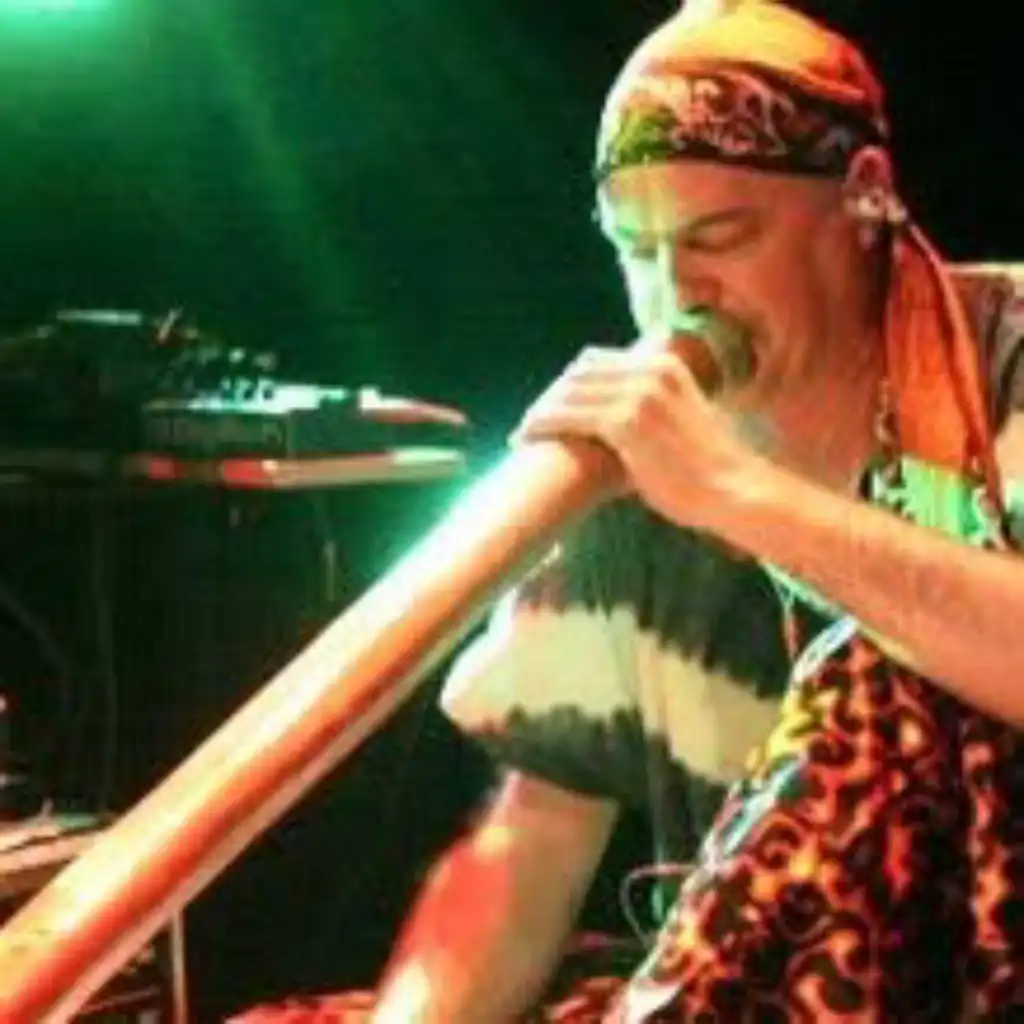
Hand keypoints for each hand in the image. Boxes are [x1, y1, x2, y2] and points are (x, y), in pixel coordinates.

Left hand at [512, 343, 764, 529]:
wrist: (733, 489)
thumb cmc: (707, 469)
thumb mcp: (682, 420)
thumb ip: (653, 409)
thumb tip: (619, 425)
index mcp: (664, 364)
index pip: (596, 361)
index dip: (569, 384)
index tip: (553, 407)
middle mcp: (649, 371)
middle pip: (578, 373)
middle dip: (551, 396)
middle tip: (533, 422)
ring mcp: (637, 394)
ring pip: (567, 392)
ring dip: (539, 411)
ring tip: (524, 433)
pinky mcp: (624, 423)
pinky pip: (566, 416)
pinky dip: (540, 425)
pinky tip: (526, 439)